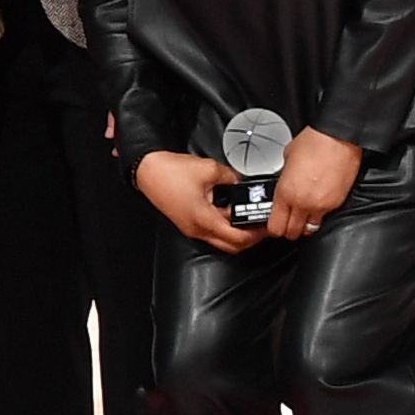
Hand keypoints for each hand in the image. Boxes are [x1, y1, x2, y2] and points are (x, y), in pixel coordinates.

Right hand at [135, 146, 259, 251]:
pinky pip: (211, 230)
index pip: (239, 239)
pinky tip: (229, 209)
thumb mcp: (209, 169)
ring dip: (236, 231)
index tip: (267, 226)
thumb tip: (240, 181)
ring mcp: (191, 227)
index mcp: (205, 220)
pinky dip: (223, 224)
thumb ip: (231, 177)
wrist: (147, 170)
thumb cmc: (170, 172)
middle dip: (250, 238)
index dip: (257, 235)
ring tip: (247, 215)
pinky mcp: (187, 221)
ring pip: (221, 239)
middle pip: (231, 246)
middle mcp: (197, 230)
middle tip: (261, 225)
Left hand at [263, 125, 357, 240]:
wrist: (338, 138)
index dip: (273, 228)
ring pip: (310, 229)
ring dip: (305, 225)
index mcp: (285, 193)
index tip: (273, 224)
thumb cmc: (314, 142)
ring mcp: (321, 206)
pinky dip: (320, 214)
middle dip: (288, 230)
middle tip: (288, 222)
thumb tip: (284, 181)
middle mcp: (303, 203)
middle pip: (292, 233)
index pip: (275, 227)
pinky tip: (318, 202)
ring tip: (303, 215)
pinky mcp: (336, 203)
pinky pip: (325, 217)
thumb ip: (284, 175)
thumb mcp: (287, 158)